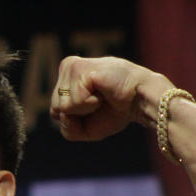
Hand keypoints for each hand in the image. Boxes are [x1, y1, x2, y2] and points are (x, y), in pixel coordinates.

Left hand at [49, 56, 171, 141]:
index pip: (54, 111)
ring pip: (63, 106)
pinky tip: (103, 92)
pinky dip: (90, 104)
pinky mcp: (80, 68)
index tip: (95, 107)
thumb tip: (62, 113)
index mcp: (66, 78)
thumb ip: (67, 129)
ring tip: (101, 95)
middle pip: (55, 109)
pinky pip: (75, 101)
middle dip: (78, 115)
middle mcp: (67, 68)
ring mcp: (72, 66)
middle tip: (99, 101)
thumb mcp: (85, 129)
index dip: (74, 119)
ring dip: (86, 108)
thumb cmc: (115, 111)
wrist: (140, 100)